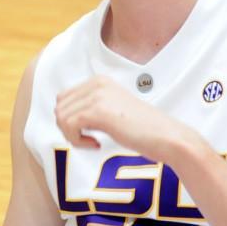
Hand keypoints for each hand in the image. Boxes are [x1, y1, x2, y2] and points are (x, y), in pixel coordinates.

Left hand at [55, 75, 190, 161]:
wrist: (166, 137)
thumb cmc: (142, 130)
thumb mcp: (112, 110)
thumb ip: (90, 106)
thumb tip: (61, 115)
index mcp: (99, 80)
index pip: (64, 98)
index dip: (70, 119)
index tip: (88, 132)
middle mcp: (97, 83)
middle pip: (60, 107)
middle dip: (68, 128)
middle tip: (87, 140)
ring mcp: (97, 95)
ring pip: (62, 117)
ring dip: (72, 136)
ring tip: (93, 142)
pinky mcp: (98, 111)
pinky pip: (69, 125)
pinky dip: (77, 140)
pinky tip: (96, 145)